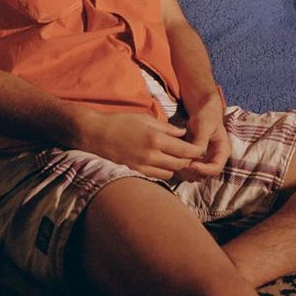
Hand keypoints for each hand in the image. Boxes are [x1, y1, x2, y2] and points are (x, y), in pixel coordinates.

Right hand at [74, 108, 203, 179]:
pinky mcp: (135, 173)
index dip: (196, 151)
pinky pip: (157, 177)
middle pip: (180, 164)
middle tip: (190, 154)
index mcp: (156, 139)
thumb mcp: (146, 118)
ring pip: (170, 173)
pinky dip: (163, 172)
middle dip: (188, 160)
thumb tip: (183, 134)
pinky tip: (160, 163)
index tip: (200, 148)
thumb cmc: (120, 122)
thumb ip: (167, 128)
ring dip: (175, 167)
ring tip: (174, 158)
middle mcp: (151, 155)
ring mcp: (142, 166)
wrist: (94, 135)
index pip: (186, 150)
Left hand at [174, 91, 230, 182]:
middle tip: (180, 164)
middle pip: (205, 175)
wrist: (203, 111)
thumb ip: (201, 141)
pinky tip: (174, 160)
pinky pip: (190, 170)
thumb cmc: (206, 116)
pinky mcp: (197, 159)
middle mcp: (215, 158)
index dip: (203, 170)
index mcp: (223, 151)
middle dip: (192, 172)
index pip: (215, 169)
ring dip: (186, 172)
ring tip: (176, 162)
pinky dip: (182, 168)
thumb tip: (194, 156)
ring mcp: (206, 160)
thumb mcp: (204, 126)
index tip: (190, 164)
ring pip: (196, 175)